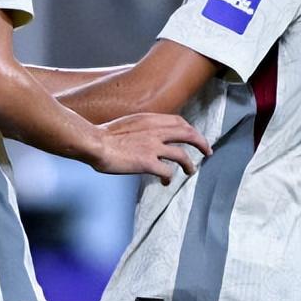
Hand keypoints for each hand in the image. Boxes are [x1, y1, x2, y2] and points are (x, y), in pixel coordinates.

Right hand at [94, 113, 210, 183]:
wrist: (93, 142)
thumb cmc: (101, 135)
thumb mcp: (125, 124)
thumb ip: (138, 128)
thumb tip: (141, 137)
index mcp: (149, 120)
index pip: (178, 121)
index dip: (189, 129)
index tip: (192, 136)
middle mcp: (155, 131)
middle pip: (189, 135)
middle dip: (202, 143)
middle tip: (207, 151)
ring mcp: (153, 147)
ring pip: (182, 155)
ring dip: (190, 164)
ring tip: (190, 171)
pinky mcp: (147, 162)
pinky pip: (167, 171)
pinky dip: (169, 177)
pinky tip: (166, 181)